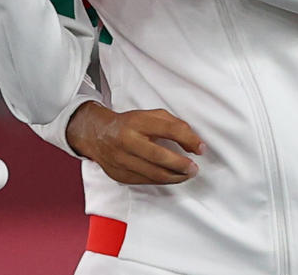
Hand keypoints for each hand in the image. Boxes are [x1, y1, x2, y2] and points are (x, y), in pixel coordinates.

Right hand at [67, 102, 204, 184]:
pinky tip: (169, 176)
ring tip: (186, 174)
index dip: (188, 139)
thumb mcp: (149, 116)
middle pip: (160, 156)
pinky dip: (161, 180)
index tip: (200, 148)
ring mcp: (121, 160)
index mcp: (135, 122)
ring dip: (175, 176)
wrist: (96, 134)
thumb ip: (173, 125)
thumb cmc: (128, 125)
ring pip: (154, 174)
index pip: (168, 129)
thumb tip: (194, 144)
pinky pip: (146, 181)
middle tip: (194, 168)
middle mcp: (126, 140)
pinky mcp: (119, 175)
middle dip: (181, 165)